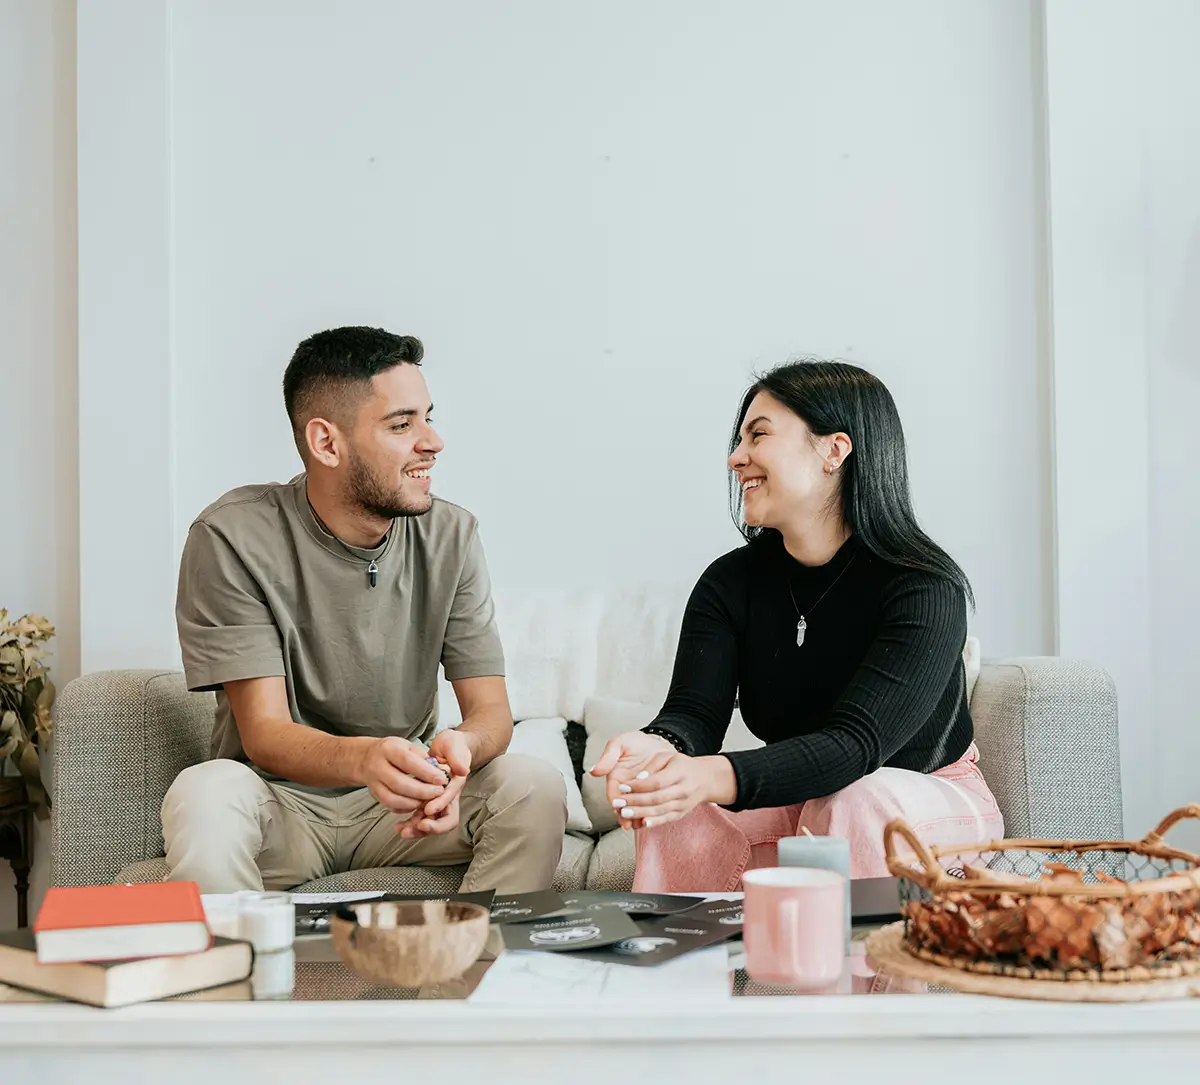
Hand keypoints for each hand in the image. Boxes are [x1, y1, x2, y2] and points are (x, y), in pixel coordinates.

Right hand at [357, 736, 449, 814]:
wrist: (366, 758)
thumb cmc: (393, 751)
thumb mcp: (407, 745)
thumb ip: (421, 757)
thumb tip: (438, 770)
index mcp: (388, 749)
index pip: (407, 761)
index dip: (426, 772)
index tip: (441, 779)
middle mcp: (378, 766)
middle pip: (399, 783)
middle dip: (422, 791)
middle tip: (438, 792)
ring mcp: (373, 782)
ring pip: (392, 798)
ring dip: (413, 802)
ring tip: (429, 800)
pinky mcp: (374, 795)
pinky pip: (389, 805)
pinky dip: (404, 808)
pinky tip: (416, 804)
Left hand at [395, 728, 472, 837]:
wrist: (444, 747)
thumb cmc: (451, 746)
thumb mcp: (454, 746)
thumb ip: (458, 758)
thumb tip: (463, 770)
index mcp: (456, 785)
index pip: (451, 799)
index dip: (440, 804)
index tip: (428, 809)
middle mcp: (448, 797)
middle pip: (444, 820)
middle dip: (431, 826)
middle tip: (417, 827)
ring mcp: (436, 801)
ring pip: (430, 822)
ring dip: (417, 829)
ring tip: (402, 830)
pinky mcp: (425, 802)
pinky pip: (419, 818)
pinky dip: (409, 823)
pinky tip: (398, 825)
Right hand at [589, 730, 677, 827]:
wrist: (657, 744)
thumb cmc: (637, 742)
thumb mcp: (620, 743)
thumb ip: (608, 756)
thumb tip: (593, 771)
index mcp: (615, 778)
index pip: (613, 793)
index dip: (615, 802)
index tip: (617, 809)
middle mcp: (626, 788)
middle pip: (623, 805)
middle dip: (625, 815)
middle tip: (629, 823)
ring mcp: (638, 793)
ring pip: (636, 809)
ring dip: (637, 817)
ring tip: (641, 823)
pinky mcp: (651, 795)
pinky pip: (649, 807)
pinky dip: (650, 814)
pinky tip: (652, 819)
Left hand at [614, 753, 736, 827]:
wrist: (705, 779)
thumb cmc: (683, 766)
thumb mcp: (668, 757)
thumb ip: (652, 765)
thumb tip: (638, 778)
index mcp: (680, 772)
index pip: (656, 781)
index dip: (638, 785)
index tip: (623, 786)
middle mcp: (683, 789)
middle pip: (657, 798)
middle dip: (635, 801)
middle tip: (618, 803)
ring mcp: (683, 804)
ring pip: (660, 810)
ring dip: (640, 813)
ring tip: (624, 814)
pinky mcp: (681, 813)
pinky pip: (667, 819)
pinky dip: (654, 822)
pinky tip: (641, 823)